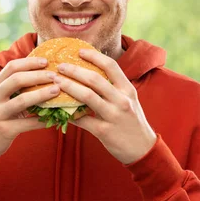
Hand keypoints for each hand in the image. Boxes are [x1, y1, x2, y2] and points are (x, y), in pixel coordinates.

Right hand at [0, 57, 58, 162]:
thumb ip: (13, 89)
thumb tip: (41, 76)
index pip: (11, 67)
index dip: (30, 62)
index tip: (46, 61)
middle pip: (17, 80)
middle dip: (38, 76)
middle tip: (54, 75)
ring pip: (22, 100)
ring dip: (42, 94)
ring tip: (57, 90)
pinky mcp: (4, 130)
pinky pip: (27, 123)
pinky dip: (42, 120)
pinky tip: (54, 119)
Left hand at [54, 49, 156, 164]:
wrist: (143, 148)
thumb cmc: (132, 121)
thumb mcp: (129, 100)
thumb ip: (114, 87)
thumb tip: (90, 73)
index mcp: (127, 89)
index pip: (110, 66)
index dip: (94, 56)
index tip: (79, 51)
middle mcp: (122, 100)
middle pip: (94, 79)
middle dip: (74, 70)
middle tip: (59, 66)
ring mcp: (113, 115)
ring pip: (86, 96)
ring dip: (68, 87)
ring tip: (56, 82)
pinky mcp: (104, 131)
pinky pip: (82, 119)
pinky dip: (68, 113)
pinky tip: (58, 108)